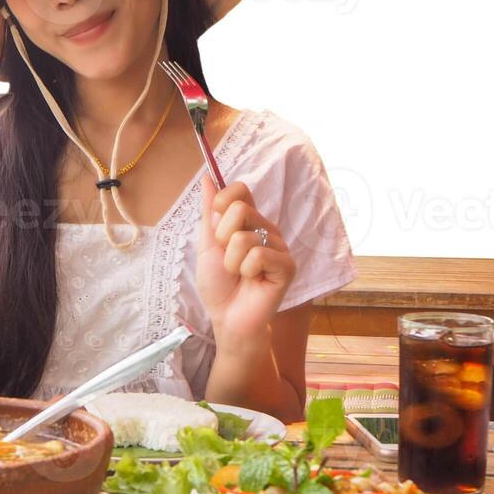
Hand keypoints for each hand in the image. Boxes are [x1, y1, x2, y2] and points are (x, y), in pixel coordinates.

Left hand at [194, 175, 295, 345]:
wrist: (227, 317)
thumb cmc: (218, 284)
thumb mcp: (207, 244)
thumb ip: (209, 211)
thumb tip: (206, 177)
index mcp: (249, 221)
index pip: (240, 189)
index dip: (223, 202)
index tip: (216, 224)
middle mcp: (266, 229)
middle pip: (240, 209)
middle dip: (222, 239)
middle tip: (228, 259)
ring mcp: (279, 246)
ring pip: (245, 236)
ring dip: (232, 261)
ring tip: (240, 274)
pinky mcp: (287, 266)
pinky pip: (259, 255)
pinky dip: (246, 271)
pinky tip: (254, 281)